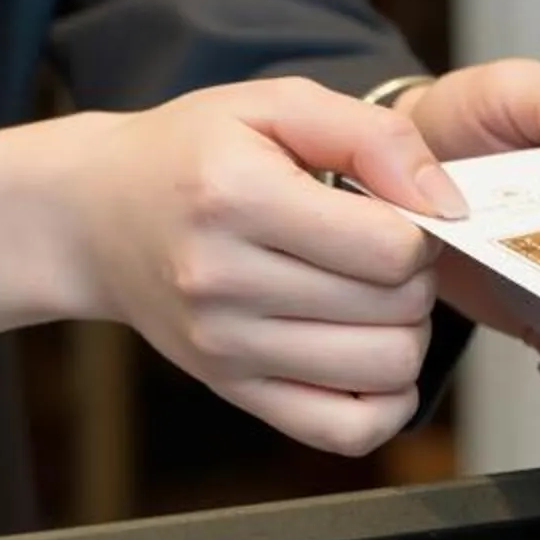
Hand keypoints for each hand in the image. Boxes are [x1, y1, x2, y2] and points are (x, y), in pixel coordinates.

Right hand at [69, 77, 459, 456]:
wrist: (95, 216)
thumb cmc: (190, 155)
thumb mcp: (274, 106)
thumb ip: (372, 135)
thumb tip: (444, 202)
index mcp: (236, 198)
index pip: (389, 249)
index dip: (419, 230)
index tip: (395, 214)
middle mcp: (224, 281)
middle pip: (395, 311)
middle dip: (416, 279)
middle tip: (384, 252)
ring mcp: (225, 347)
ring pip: (383, 372)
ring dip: (406, 335)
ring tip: (375, 298)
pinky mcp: (232, 390)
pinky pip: (345, 432)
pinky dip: (384, 402)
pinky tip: (370, 357)